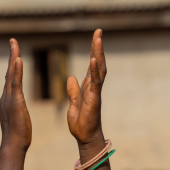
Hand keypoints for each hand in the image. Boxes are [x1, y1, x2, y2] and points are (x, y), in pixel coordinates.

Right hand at [0, 38, 31, 151]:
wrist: (14, 145)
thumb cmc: (15, 136)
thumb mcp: (11, 117)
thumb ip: (6, 106)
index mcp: (7, 99)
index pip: (10, 78)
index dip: (12, 65)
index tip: (14, 53)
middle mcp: (6, 96)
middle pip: (10, 71)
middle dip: (12, 55)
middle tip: (13, 41)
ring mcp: (10, 98)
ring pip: (12, 73)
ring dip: (13, 57)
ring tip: (14, 43)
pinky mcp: (15, 101)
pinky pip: (16, 83)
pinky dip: (16, 70)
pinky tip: (18, 59)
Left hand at [66, 29, 105, 145]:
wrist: (84, 137)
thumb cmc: (80, 123)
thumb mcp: (73, 103)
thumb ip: (73, 91)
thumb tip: (71, 78)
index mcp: (88, 87)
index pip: (92, 65)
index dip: (93, 51)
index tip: (95, 37)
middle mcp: (94, 87)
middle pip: (97, 63)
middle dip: (98, 47)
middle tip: (98, 31)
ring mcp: (95, 92)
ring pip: (99, 69)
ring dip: (98, 53)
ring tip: (97, 38)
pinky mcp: (94, 99)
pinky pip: (95, 82)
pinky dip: (94, 70)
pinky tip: (92, 59)